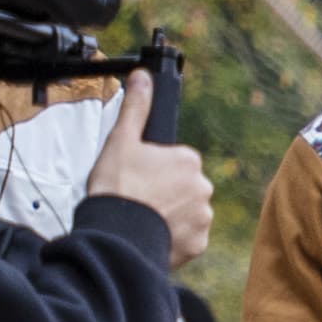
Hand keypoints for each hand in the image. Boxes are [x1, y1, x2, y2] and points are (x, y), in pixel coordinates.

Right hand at [83, 69, 211, 265]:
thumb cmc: (117, 186)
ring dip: (169, 215)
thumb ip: (136, 108)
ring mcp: (203, 217)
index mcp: (188, 161)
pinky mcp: (198, 244)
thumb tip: (143, 77)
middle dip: (165, 193)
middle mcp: (203, 188)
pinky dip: (173, 237)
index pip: (176, 162)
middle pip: (183, 187)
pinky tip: (152, 233)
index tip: (138, 178)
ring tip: (143, 218)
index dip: (154, 170)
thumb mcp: (121, 141)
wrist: (117, 234)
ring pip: (186, 212)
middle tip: (139, 199)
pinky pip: (187, 237)